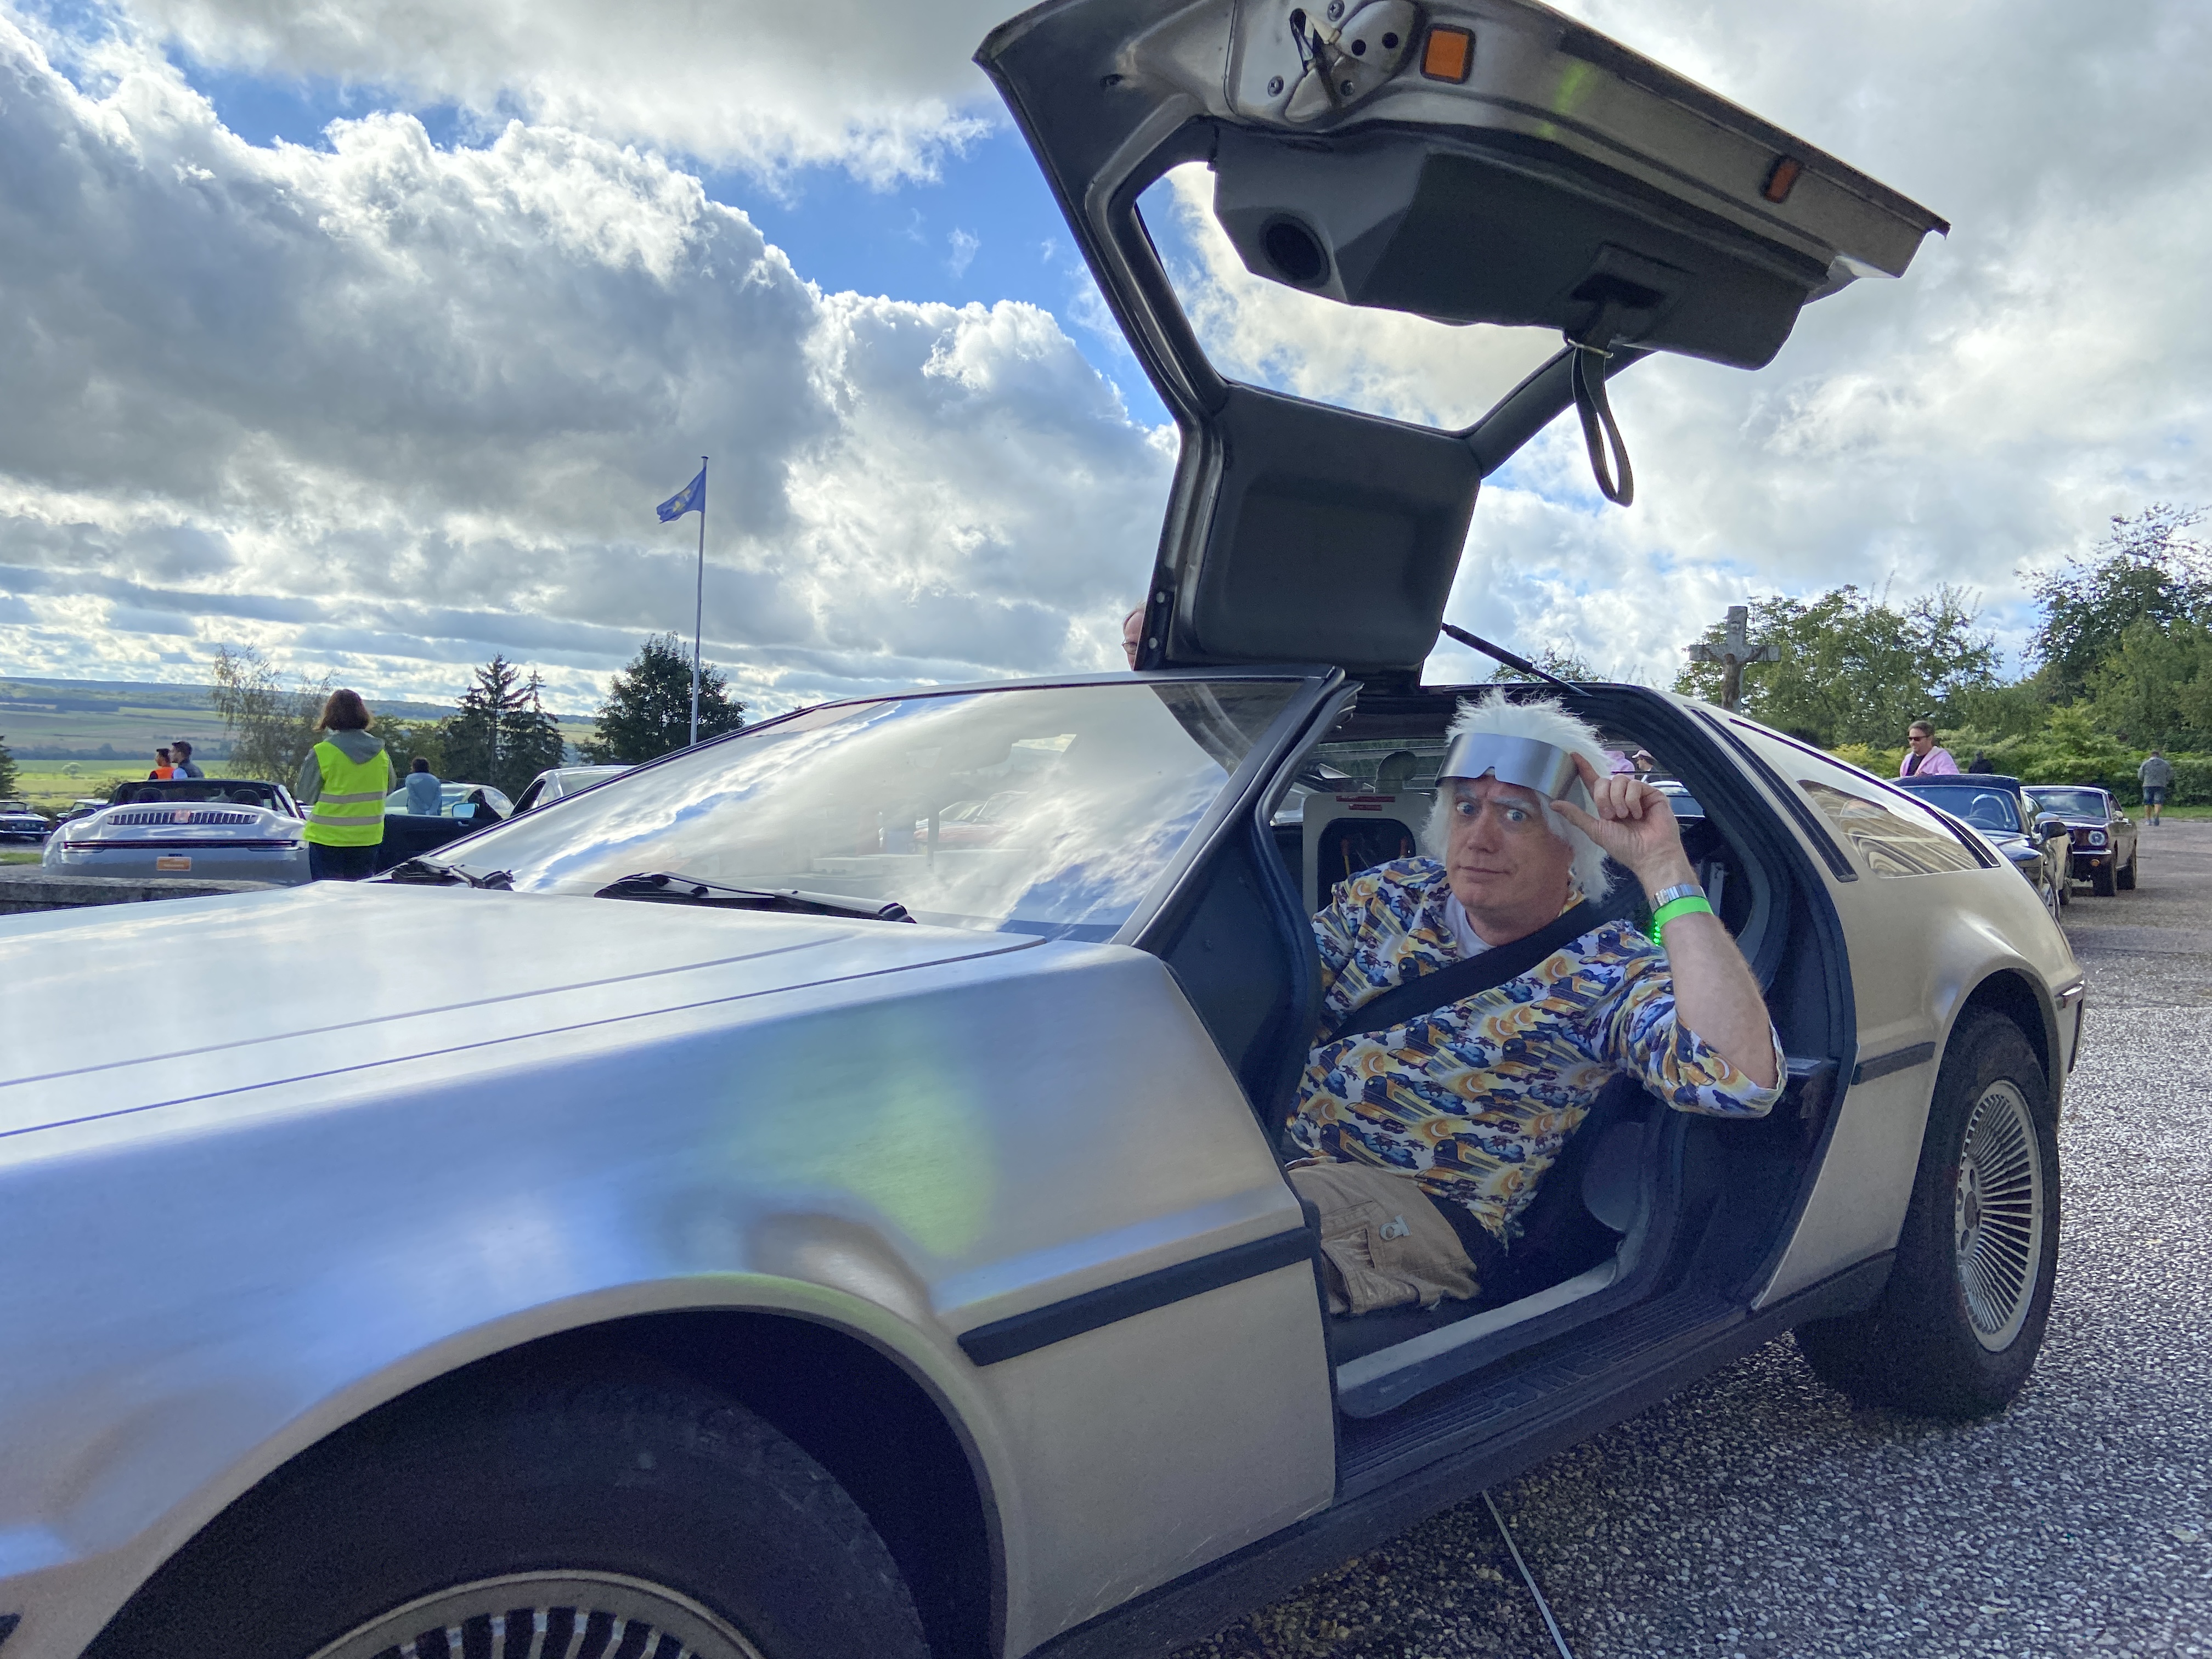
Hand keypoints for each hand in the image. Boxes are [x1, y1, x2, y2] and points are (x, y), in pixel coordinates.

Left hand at [1549, 754, 1695, 890]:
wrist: (1650, 854)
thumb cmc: (1625, 847)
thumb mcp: (1596, 831)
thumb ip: (1576, 815)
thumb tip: (1553, 804)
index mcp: (1607, 805)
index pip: (1594, 782)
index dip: (1584, 768)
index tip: (1572, 754)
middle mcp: (1621, 797)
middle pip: (1604, 781)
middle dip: (1603, 798)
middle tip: (1610, 816)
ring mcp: (1637, 794)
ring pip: (1619, 780)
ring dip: (1618, 800)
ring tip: (1624, 816)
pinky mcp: (1651, 793)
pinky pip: (1635, 784)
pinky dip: (1632, 800)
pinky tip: (1639, 814)